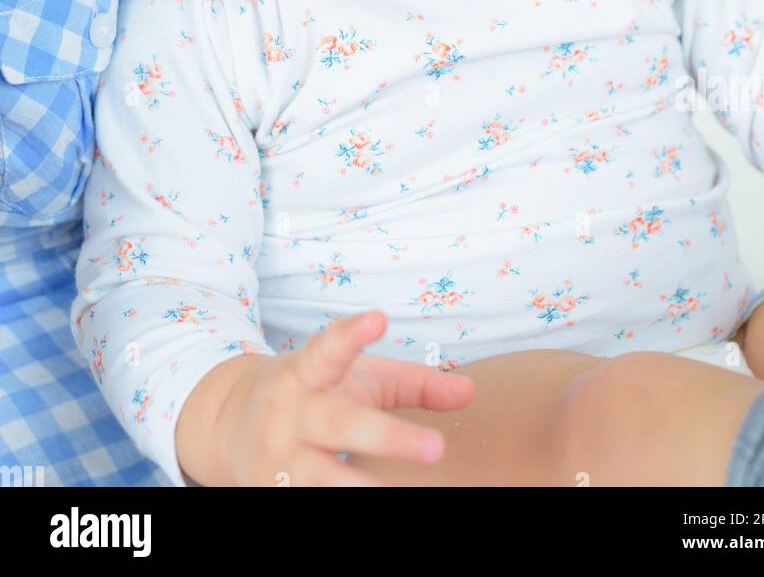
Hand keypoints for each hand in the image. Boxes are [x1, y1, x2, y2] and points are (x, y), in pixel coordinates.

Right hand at [218, 310, 475, 485]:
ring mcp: (277, 458)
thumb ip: (413, 383)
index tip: (379, 318)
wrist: (229, 424)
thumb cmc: (315, 394)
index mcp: (306, 372)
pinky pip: (305, 501)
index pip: (328, 348)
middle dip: (386, 438)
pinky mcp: (269, 491)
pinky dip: (337, 507)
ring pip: (319, 478)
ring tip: (397, 497)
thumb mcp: (358, 378)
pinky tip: (372, 510)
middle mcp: (289, 413)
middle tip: (436, 449)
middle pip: (338, 424)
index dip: (351, 334)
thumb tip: (469, 391)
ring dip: (358, 489)